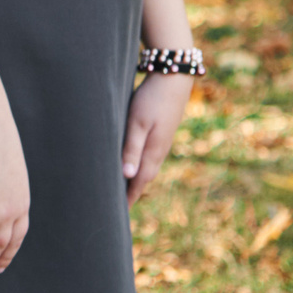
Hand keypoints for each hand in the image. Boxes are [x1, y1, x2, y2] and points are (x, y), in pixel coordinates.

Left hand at [122, 73, 192, 204]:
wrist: (174, 78)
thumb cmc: (152, 99)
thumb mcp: (137, 123)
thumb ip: (132, 148)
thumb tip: (128, 176)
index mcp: (153, 151)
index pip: (138, 182)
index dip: (129, 197)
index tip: (118, 214)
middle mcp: (159, 151)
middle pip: (144, 178)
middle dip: (132, 193)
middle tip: (118, 207)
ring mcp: (162, 142)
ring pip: (148, 167)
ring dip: (137, 180)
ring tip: (124, 190)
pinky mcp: (162, 133)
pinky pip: (150, 157)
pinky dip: (141, 166)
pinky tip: (135, 164)